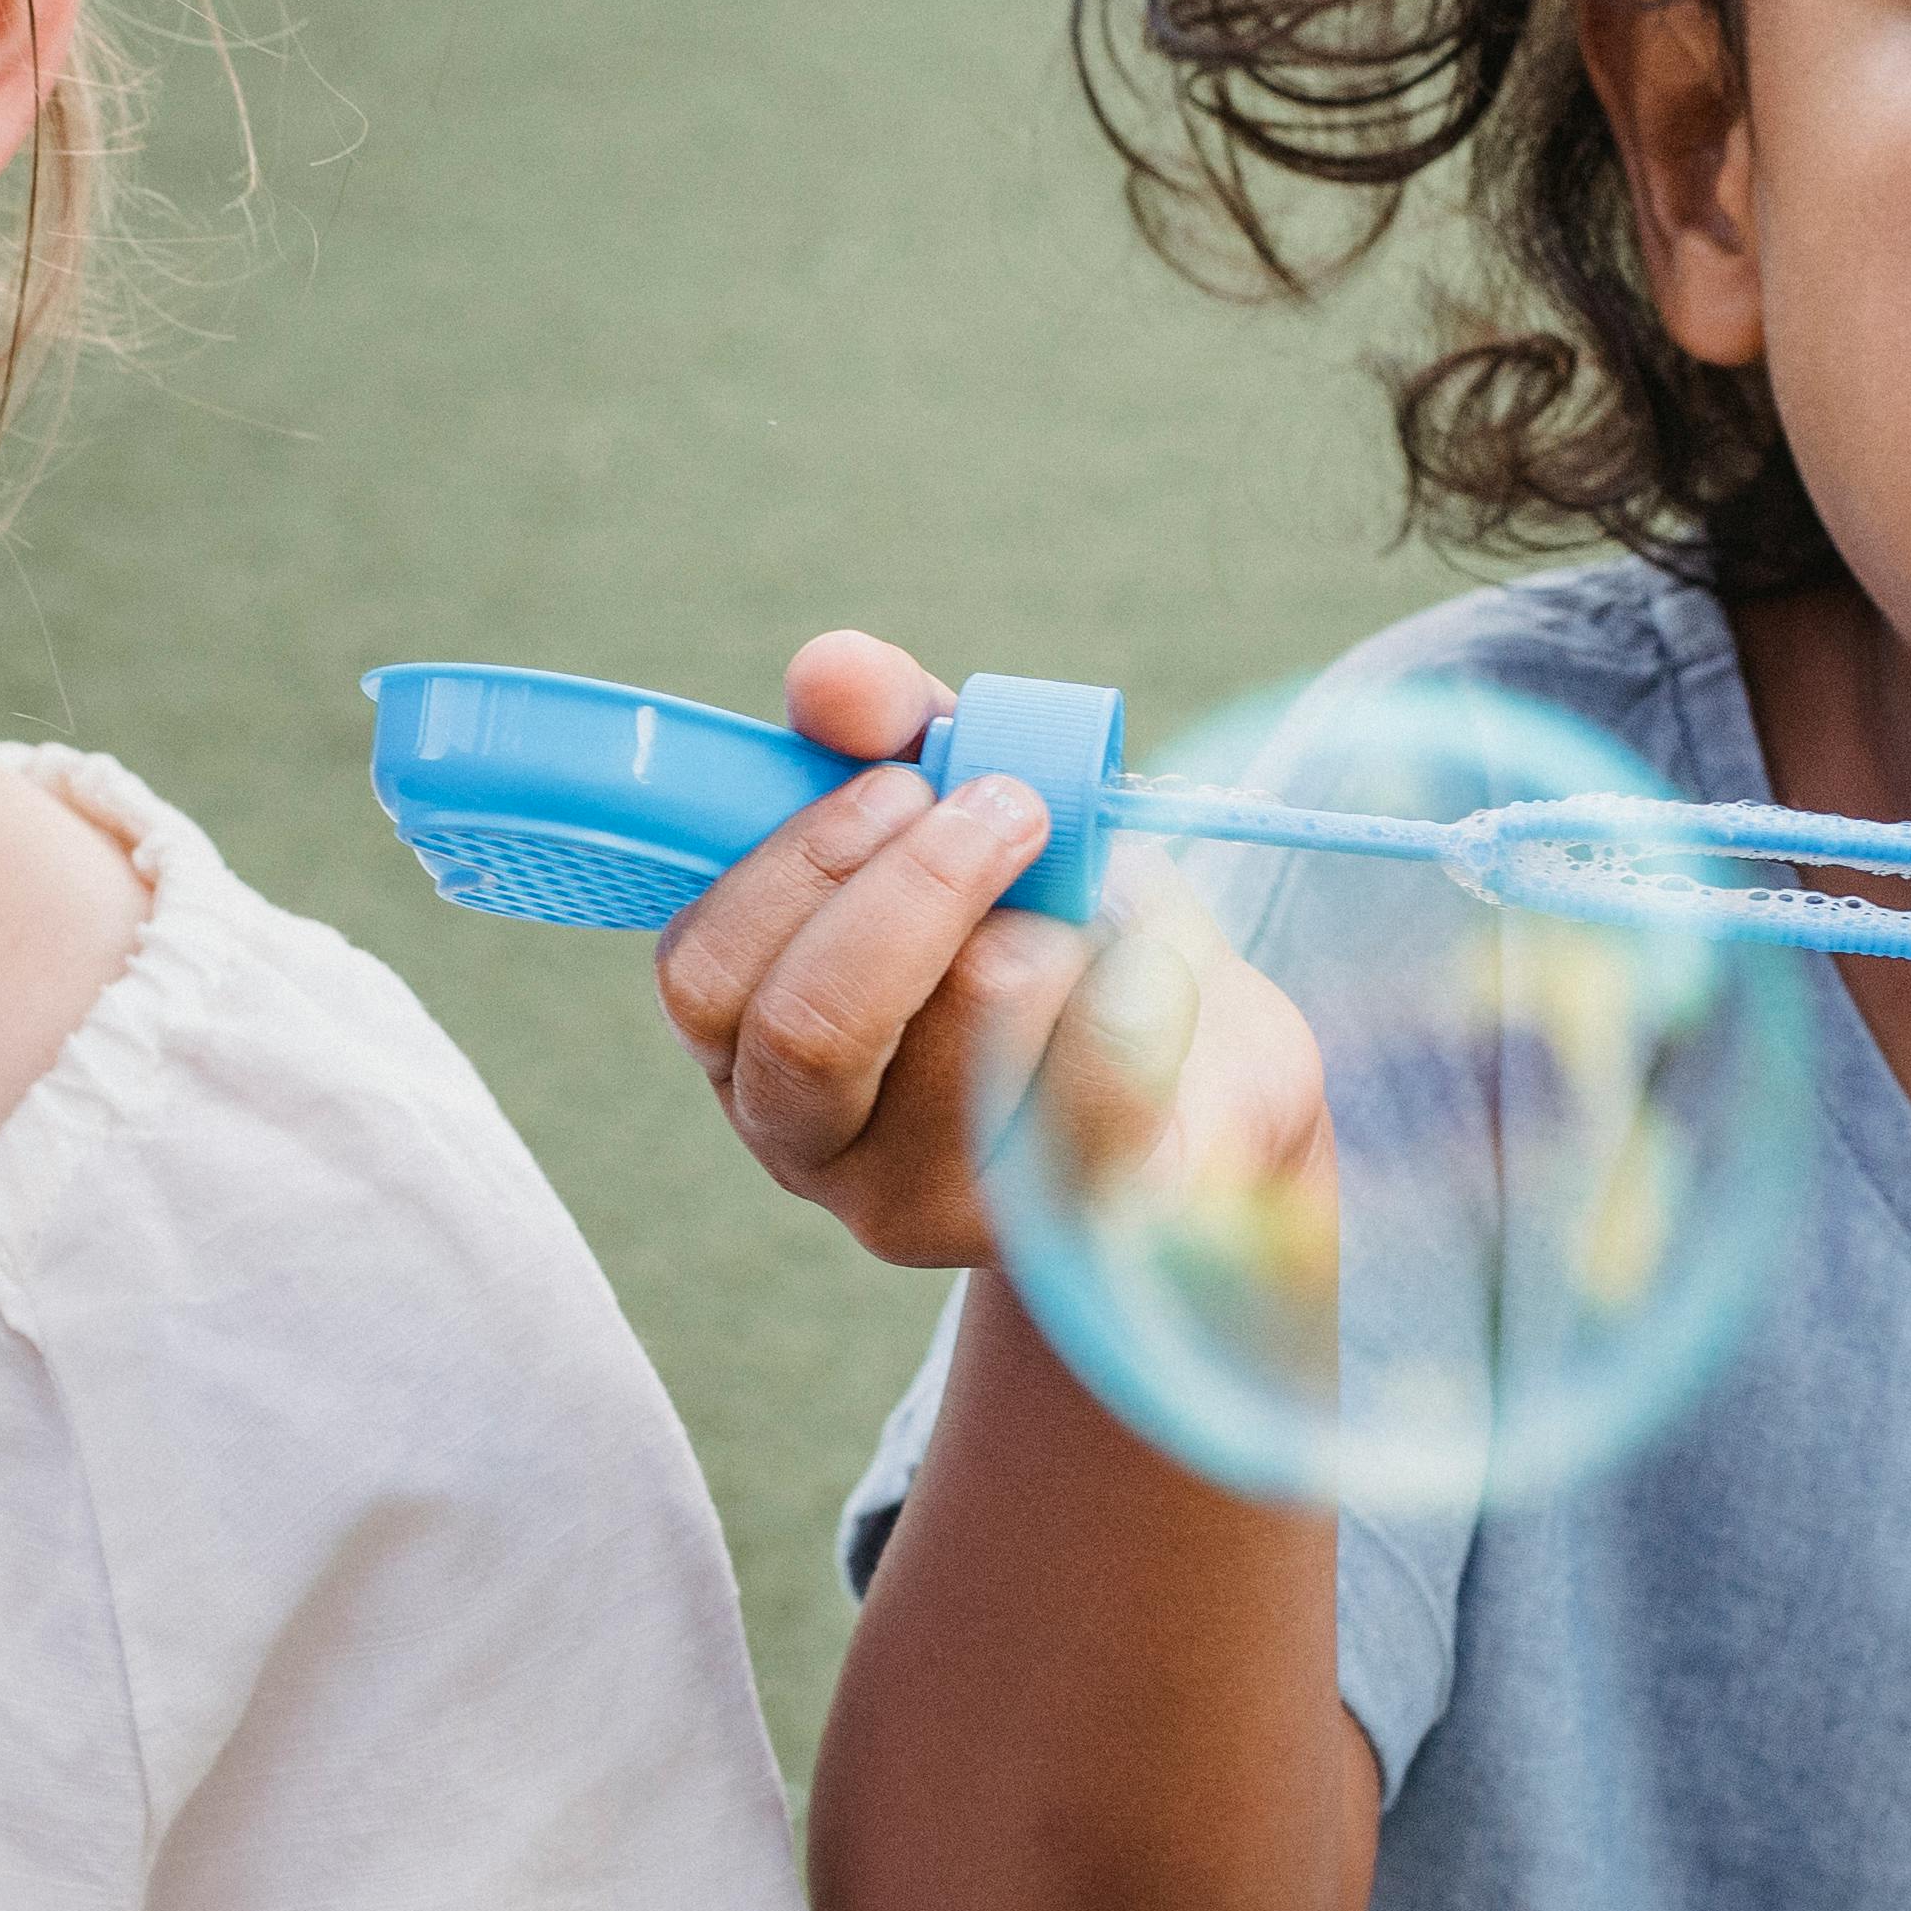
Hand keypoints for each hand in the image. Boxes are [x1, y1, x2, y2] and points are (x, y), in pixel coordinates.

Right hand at [655, 632, 1327, 1271]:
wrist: (1207, 1078)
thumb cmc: (1061, 929)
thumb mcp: (977, 807)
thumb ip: (896, 729)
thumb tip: (832, 676)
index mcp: (750, 1040)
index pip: (703, 970)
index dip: (803, 855)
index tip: (909, 778)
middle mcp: (812, 1146)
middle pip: (808, 1028)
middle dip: (920, 888)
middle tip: (1014, 812)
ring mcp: (932, 1208)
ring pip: (962, 1041)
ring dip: (1043, 930)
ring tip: (1081, 910)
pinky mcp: (1064, 1234)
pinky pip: (1099, 1087)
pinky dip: (1139, 987)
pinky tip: (1148, 970)